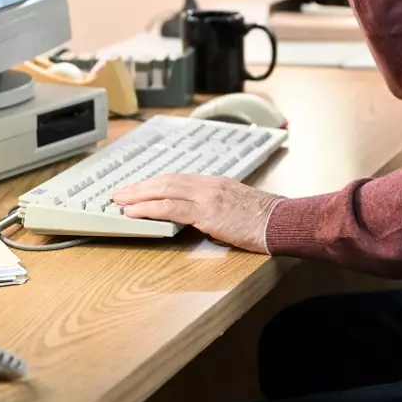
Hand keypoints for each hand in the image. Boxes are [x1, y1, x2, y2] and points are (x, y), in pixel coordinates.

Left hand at [112, 175, 284, 252]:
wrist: (282, 221)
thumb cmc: (267, 220)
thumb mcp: (240, 207)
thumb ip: (219, 209)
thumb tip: (204, 220)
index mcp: (216, 183)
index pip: (178, 179)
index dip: (156, 184)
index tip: (140, 188)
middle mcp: (209, 185)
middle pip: (166, 181)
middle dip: (140, 186)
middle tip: (120, 192)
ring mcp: (207, 197)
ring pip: (164, 190)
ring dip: (138, 196)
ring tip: (119, 201)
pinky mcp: (207, 212)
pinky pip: (170, 208)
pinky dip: (148, 208)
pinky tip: (134, 212)